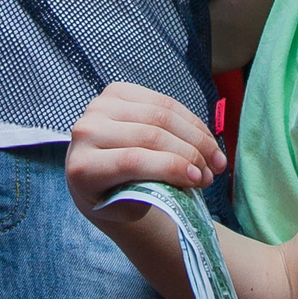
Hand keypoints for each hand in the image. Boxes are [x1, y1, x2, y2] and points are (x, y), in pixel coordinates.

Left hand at [66, 82, 225, 221]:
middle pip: (150, 135)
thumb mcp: (128, 207)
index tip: (199, 181)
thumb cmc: (113, 197)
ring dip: (197, 137)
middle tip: (213, 174)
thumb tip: (192, 176)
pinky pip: (163, 101)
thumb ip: (152, 193)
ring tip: (216, 159)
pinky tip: (205, 139)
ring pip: (161, 115)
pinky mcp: (115, 91)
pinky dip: (190, 121)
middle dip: (190, 154)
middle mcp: (85, 132)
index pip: (132, 161)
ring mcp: (99, 106)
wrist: (93, 174)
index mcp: (82, 166)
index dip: (171, 167)